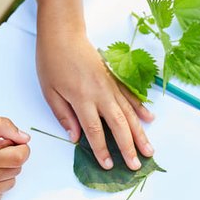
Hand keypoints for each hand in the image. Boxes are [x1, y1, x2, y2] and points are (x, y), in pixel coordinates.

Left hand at [36, 32, 154, 170]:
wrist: (63, 34)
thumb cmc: (51, 62)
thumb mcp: (50, 91)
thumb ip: (64, 115)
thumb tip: (75, 138)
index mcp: (82, 98)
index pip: (94, 130)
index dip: (102, 149)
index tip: (108, 165)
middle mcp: (100, 93)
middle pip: (118, 124)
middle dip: (128, 147)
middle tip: (136, 165)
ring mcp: (110, 84)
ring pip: (129, 112)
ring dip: (140, 132)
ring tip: (150, 150)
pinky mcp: (114, 77)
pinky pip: (130, 95)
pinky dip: (141, 108)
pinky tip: (149, 119)